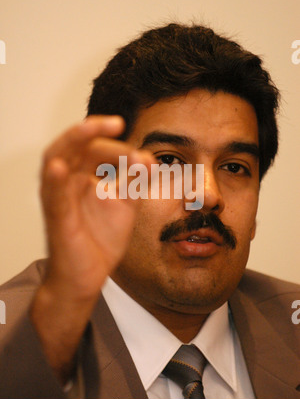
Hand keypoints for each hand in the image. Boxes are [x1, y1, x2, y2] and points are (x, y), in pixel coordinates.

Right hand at [40, 115, 152, 300]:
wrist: (88, 275)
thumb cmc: (100, 239)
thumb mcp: (124, 205)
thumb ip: (134, 182)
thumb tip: (148, 158)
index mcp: (82, 177)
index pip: (94, 149)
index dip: (116, 144)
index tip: (143, 153)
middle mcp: (67, 182)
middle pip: (74, 146)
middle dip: (92, 131)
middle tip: (117, 123)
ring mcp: (59, 198)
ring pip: (56, 161)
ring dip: (72, 142)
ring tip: (90, 128)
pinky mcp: (57, 219)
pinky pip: (53, 197)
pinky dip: (55, 180)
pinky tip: (60, 167)